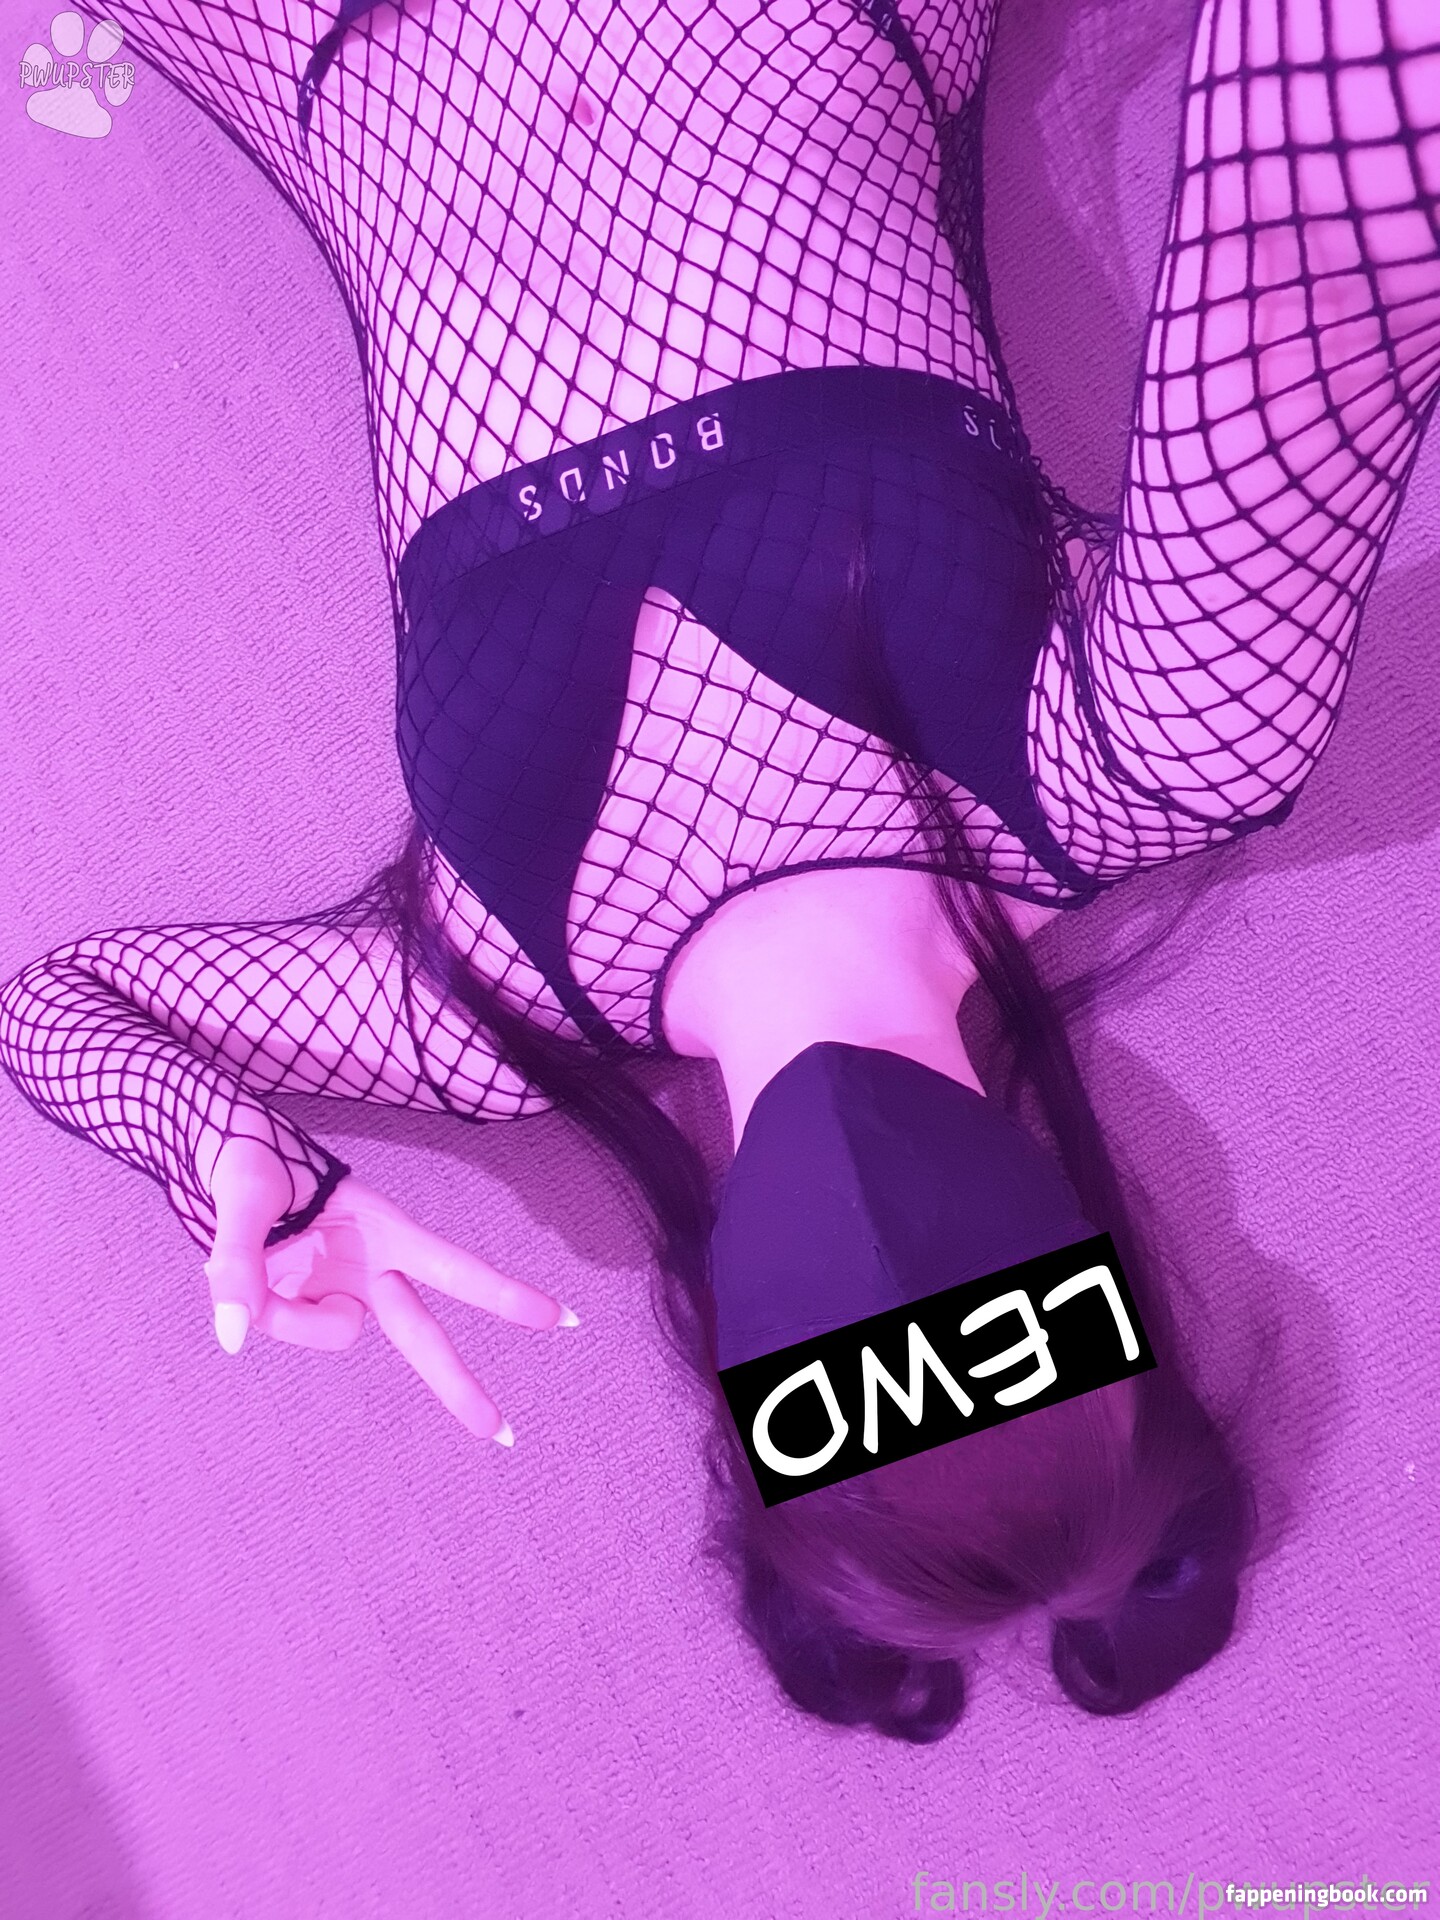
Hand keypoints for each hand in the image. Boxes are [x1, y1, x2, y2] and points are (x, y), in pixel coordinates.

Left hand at [202, 1137, 578, 1443]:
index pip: (452, 1267)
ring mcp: (344, 1290)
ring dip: (286, 1311)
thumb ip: (237, 1264)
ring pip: (329, 1334)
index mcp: (386, 1227)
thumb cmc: (247, 1161)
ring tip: (256, 1254)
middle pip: (423, 1337)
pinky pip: (287, 1329)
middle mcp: (375, 1266)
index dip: (503, 1292)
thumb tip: (233, 1338)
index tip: (556, 1319)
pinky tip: (250, 1276)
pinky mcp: (312, 1305)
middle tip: (504, 1435)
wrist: (223, 1155)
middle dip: (460, 1386)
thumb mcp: (240, 1198)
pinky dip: (261, 1308)